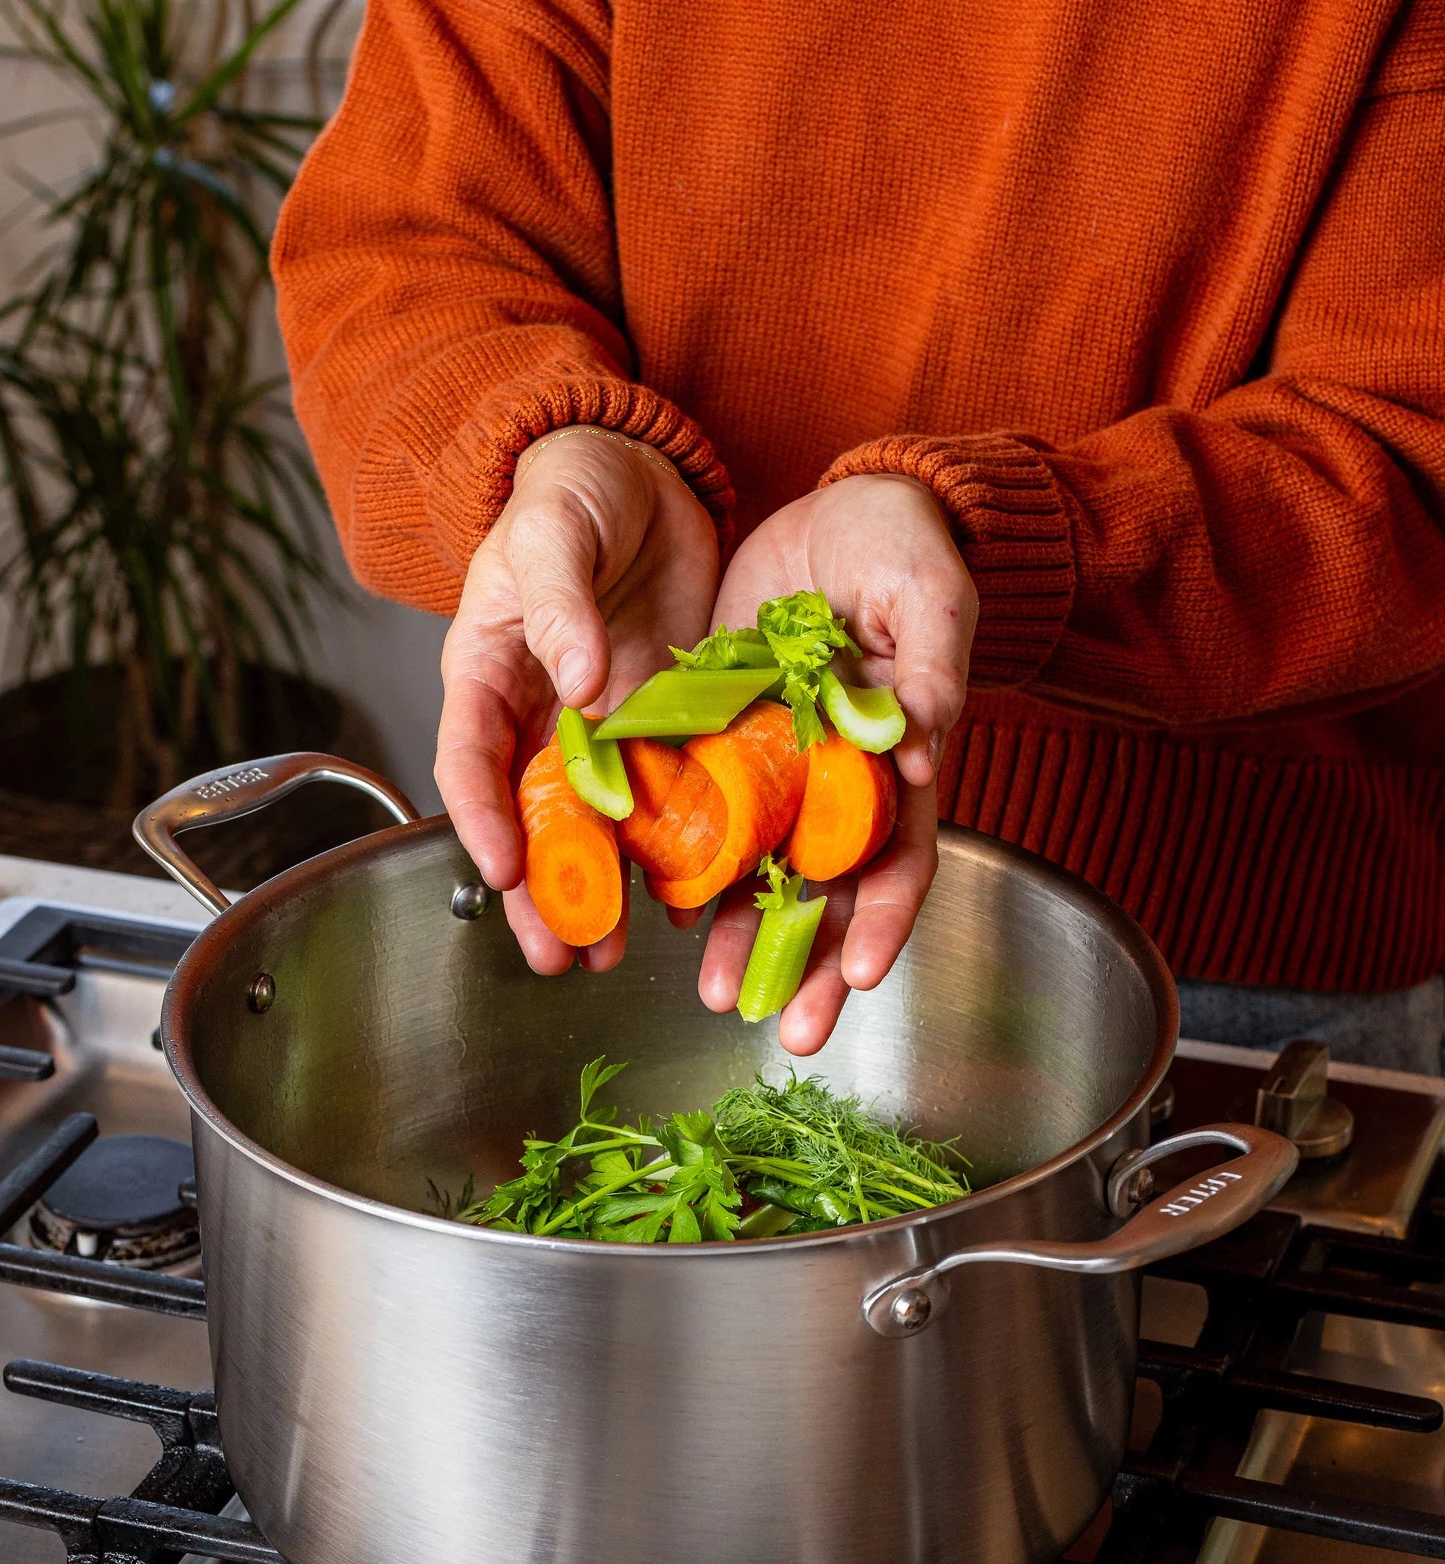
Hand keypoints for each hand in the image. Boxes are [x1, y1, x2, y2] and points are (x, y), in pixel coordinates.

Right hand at [436, 427, 718, 973]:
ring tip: (613, 955)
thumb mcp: (555, 531)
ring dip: (603, 889)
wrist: (642, 471)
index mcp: (489, 672)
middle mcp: (540, 713)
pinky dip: (672, 846)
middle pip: (529, 818)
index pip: (470, 759)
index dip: (481, 820)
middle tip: (558, 956)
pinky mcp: (663, 723)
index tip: (504, 873)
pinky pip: (664, 795)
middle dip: (541, 892)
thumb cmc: (573, 489)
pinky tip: (687, 894)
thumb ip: (560, 603)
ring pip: (595, 825)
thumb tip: (578, 682)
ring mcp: (603, 725)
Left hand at [691, 473, 976, 1052]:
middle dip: (806, 962)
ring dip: (736, 934)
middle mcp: (832, 781)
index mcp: (895, 758)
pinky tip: (657, 906)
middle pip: (825, 890)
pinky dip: (679, 862)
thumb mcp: (926, 591)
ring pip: (755, 869)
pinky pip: (697, 811)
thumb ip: (931, 666)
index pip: (898, 856)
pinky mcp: (717, 739)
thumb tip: (922, 746)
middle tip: (780, 1028)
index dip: (885, 918)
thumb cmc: (902, 546)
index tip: (862, 974)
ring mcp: (772, 766)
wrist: (834, 509)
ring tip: (708, 990)